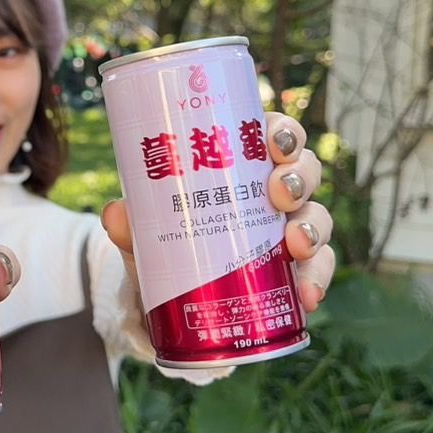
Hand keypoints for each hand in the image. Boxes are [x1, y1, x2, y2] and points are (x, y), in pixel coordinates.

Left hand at [99, 110, 334, 314]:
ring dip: (312, 228)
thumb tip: (114, 214)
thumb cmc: (167, 243)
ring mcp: (289, 230)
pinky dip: (315, 281)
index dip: (283, 132)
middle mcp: (272, 192)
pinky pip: (317, 269)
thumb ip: (130, 224)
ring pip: (317, 217)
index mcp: (241, 165)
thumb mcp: (146, 233)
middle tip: (280, 193)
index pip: (273, 135)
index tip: (273, 142)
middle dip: (299, 177)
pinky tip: (307, 296)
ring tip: (295, 245)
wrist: (173, 300)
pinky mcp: (296, 271)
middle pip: (304, 170)